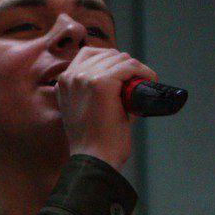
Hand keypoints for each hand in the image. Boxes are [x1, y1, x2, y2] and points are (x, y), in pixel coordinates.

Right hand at [56, 46, 155, 169]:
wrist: (93, 160)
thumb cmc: (93, 143)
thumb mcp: (83, 111)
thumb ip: (91, 94)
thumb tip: (121, 82)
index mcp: (63, 83)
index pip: (88, 54)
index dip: (110, 60)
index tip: (124, 73)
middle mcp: (71, 76)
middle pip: (107, 54)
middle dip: (125, 65)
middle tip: (137, 82)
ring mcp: (85, 78)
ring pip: (120, 58)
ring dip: (137, 70)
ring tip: (144, 85)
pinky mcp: (102, 83)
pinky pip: (129, 66)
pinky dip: (144, 72)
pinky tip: (150, 80)